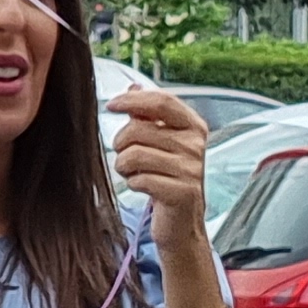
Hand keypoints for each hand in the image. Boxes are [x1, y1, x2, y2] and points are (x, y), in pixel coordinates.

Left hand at [107, 86, 214, 245]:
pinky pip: (139, 179)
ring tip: (134, 172)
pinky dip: (134, 183)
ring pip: (134, 155)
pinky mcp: (182, 192)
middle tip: (126, 155)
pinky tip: (144, 187)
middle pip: (139, 129)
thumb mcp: (161, 142)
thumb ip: (148, 115)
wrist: (183, 220)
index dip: (133, 100)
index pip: (162, 101)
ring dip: (124, 166)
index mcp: (193, 126)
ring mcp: (191, 169)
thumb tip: (134, 87)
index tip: (111, 105)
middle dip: (121, 144)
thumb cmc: (168, 176)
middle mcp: (195, 145)